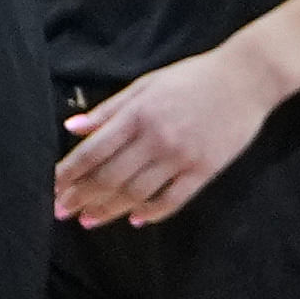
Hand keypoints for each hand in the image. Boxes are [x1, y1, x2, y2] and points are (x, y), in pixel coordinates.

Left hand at [58, 45, 272, 224]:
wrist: (246, 78)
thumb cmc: (193, 77)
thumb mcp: (146, 84)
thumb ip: (109, 109)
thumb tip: (72, 127)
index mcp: (137, 114)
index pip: (92, 152)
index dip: (68, 174)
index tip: (53, 188)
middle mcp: (155, 138)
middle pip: (109, 177)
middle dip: (81, 197)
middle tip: (62, 212)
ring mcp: (181, 156)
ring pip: (136, 193)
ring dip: (109, 210)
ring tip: (89, 220)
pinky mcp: (205, 169)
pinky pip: (173, 199)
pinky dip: (151, 213)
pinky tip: (135, 220)